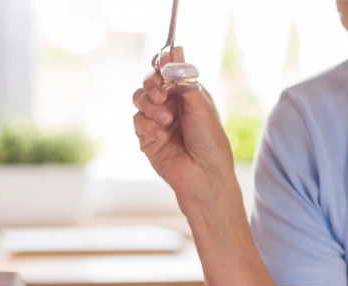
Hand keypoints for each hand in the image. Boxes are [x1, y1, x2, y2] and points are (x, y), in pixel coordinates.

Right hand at [132, 47, 236, 204]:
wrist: (204, 174)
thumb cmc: (210, 141)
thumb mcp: (199, 104)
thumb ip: (183, 77)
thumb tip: (176, 49)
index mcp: (188, 95)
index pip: (168, 72)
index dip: (163, 65)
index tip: (162, 62)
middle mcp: (172, 106)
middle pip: (149, 83)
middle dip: (153, 86)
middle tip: (161, 95)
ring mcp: (158, 121)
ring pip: (139, 100)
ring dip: (151, 107)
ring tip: (166, 121)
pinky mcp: (147, 137)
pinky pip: (137, 121)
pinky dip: (148, 126)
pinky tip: (162, 136)